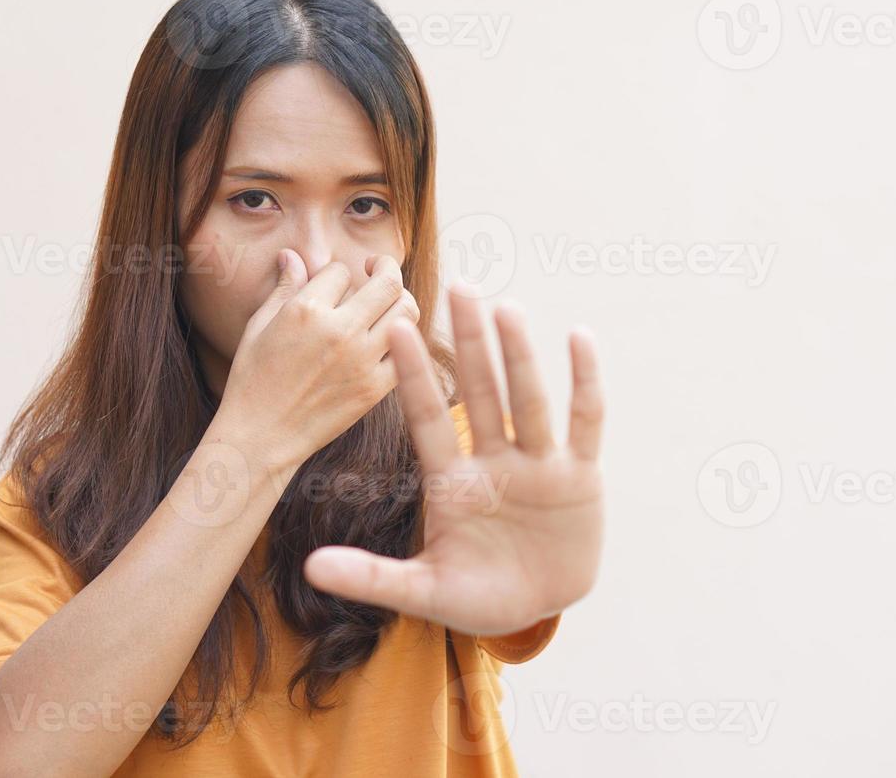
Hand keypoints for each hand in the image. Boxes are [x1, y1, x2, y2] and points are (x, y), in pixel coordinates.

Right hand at [212, 251, 419, 473]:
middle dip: (385, 267)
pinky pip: (407, 352)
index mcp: (306, 310)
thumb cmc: (252, 379)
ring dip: (400, 299)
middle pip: (387, 282)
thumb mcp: (259, 326)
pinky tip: (389, 336)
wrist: (261, 435)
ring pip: (406, 310)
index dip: (336, 273)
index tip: (332, 283)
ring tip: (387, 301)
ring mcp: (361, 360)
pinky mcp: (374, 388)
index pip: (341, 270)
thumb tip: (292, 256)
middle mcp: (339, 330)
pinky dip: (404, 338)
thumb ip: (284, 288)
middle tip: (377, 269)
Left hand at [302, 283, 604, 635]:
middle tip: (456, 286)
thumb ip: (371, 577)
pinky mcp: (581, 477)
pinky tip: (578, 337)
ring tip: (505, 307)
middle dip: (469, 343)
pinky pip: (585, 421)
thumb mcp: (423, 590)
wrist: (538, 609)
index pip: (427, 417)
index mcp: (452, 481)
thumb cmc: (477, 597)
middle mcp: (494, 461)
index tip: (394, 328)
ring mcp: (538, 465)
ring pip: (527, 400)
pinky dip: (584, 381)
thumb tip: (310, 569)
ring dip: (518, 355)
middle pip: (480, 392)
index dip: (412, 375)